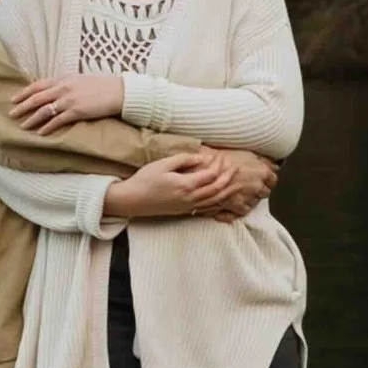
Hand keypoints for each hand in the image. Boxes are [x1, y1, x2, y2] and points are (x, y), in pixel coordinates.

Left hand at [12, 71, 126, 132]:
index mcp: (63, 79)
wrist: (118, 91)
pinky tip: (40, 133)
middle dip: (22, 106)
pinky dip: (47, 127)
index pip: (38, 85)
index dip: (24, 93)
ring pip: (44, 110)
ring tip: (23, 126)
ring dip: (32, 119)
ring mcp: (69, 100)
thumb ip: (65, 84)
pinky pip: (57, 120)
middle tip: (11, 114)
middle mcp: (63, 88)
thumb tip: (54, 91)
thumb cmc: (101, 85)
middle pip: (37, 98)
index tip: (13, 99)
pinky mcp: (76, 111)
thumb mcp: (80, 80)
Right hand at [105, 151, 226, 221]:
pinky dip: (217, 202)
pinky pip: (206, 208)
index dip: (218, 165)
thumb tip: (201, 158)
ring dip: (226, 190)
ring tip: (234, 182)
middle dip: (228, 177)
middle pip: (216, 188)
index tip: (221, 156)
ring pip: (214, 200)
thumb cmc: (145, 180)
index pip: (210, 175)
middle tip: (235, 167)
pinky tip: (222, 198)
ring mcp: (188, 206)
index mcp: (186, 185)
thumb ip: (184, 160)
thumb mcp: (163, 164)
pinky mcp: (184, 211)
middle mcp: (190, 198)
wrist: (132, 200)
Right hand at [196, 150, 276, 222]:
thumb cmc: (224, 158)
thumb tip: (274, 166)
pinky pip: (245, 210)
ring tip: (239, 192)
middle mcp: (258, 185)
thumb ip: (263, 161)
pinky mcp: (238, 206)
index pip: (273, 179)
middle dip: (259, 189)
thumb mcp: (247, 153)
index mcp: (262, 171)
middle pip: (265, 192)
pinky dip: (241, 207)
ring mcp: (249, 197)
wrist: (206, 167)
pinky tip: (235, 202)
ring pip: (256, 201)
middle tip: (249, 185)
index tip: (263, 179)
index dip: (267, 179)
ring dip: (250, 198)